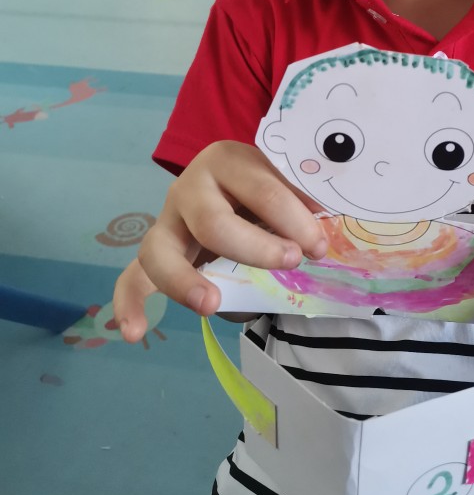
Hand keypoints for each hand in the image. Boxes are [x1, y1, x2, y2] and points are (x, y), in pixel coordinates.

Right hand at [113, 141, 326, 341]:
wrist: (230, 180)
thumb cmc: (264, 186)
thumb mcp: (284, 180)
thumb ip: (299, 203)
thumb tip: (323, 236)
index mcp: (228, 161)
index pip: (263, 190)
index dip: (293, 221)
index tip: (317, 247)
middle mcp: (189, 186)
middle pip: (213, 222)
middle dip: (255, 248)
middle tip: (289, 263)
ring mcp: (167, 219)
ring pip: (160, 250)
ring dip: (185, 281)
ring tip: (212, 305)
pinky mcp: (155, 249)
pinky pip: (132, 276)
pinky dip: (129, 304)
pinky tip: (133, 333)